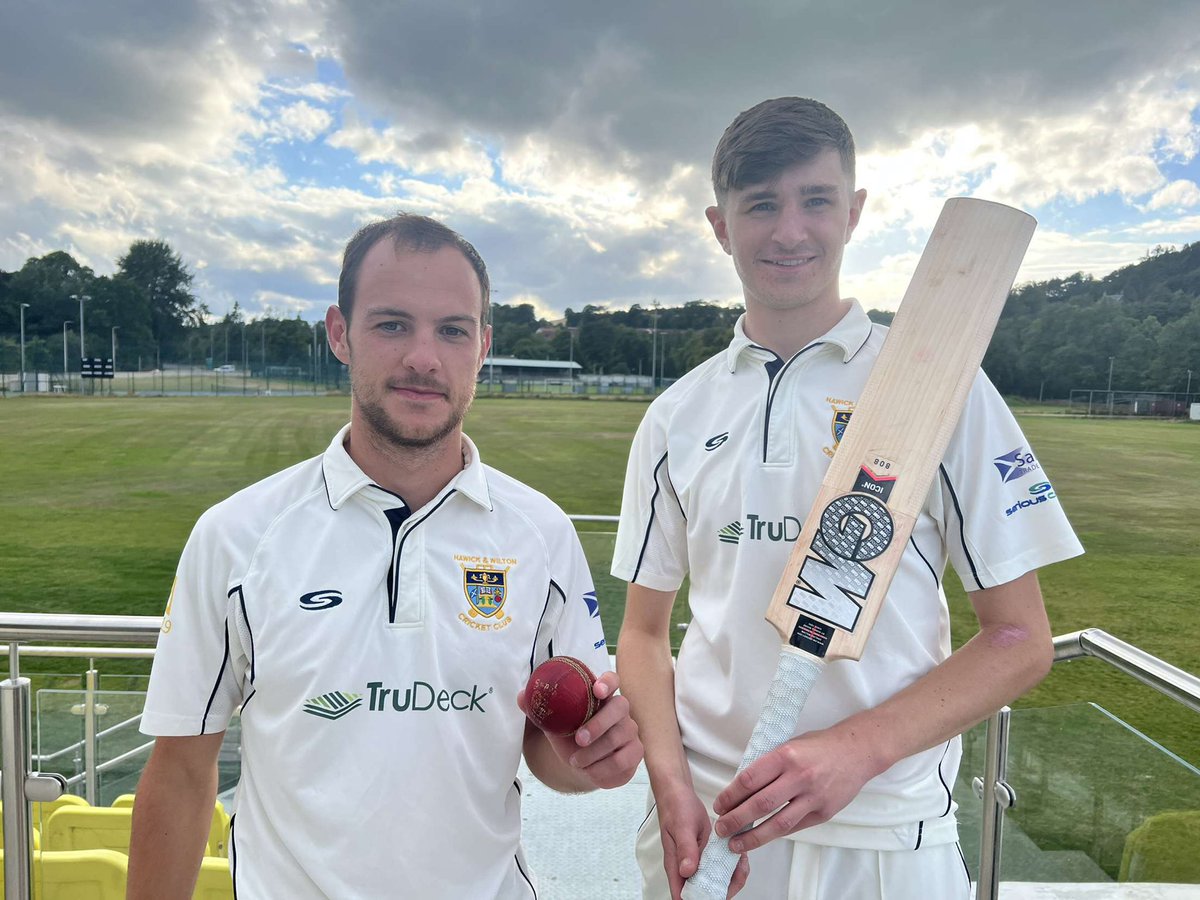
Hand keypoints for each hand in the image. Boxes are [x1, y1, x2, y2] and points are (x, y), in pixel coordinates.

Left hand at [517, 671, 642, 788]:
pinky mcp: (635, 753)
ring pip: (618, 737)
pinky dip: (602, 769)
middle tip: (578, 739)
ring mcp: (630, 731)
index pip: (612, 680)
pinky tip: (589, 771)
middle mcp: (620, 711)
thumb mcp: (554, 723)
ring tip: (576, 761)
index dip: (607, 682)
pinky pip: (622, 760)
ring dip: (594, 753)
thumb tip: (521, 696)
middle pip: (620, 707)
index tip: (596, 690)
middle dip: (598, 724)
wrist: (582, 765)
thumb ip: (539, 708)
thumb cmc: (570, 737)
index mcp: (601, 697)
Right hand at [655, 783, 748, 898]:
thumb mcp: (682, 826)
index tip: (718, 892)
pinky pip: (720, 866)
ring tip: (741, 861)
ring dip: (731, 875)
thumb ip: (685, 848)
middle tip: (738, 871)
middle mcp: (687, 867)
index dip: (701, 899)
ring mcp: (698, 861)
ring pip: (716, 880)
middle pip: (705, 891)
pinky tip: (739, 854)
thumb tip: (687, 871)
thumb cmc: (676, 808)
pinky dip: (732, 864)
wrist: (679, 793)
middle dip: (724, 887)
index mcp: (676, 866)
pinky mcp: (707, 854)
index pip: (684, 895)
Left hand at [710, 726, 876, 853]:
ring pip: (778, 823)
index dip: (730, 795)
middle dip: (736, 819)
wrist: (857, 751)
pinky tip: (761, 838)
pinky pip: (795, 827)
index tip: (719, 805)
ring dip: (753, 836)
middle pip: (760, 804)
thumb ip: (769, 764)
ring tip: (735, 844)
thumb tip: (742, 786)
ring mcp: (813, 796)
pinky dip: (776, 834)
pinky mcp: (824, 812)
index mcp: (786, 755)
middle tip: (720, 829)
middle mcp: (799, 776)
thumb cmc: (819, 745)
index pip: (750, 779)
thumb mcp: (789, 744)